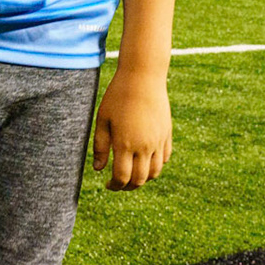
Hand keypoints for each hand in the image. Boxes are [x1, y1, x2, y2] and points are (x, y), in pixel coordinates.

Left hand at [93, 66, 171, 189]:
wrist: (143, 77)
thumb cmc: (118, 96)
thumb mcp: (103, 119)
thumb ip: (100, 146)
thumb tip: (98, 170)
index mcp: (125, 144)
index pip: (122, 177)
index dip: (114, 186)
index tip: (108, 184)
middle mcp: (144, 146)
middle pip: (139, 180)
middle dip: (128, 187)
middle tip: (119, 184)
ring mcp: (158, 141)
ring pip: (155, 172)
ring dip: (143, 179)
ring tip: (133, 175)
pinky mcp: (166, 134)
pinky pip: (165, 158)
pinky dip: (156, 166)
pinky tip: (146, 161)